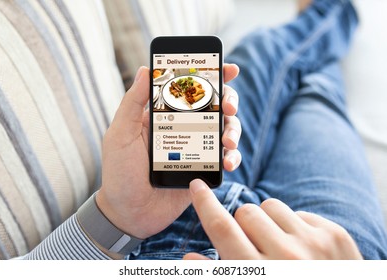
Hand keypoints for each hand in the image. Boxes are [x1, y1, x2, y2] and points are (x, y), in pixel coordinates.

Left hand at [96, 64, 240, 239]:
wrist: (129, 213)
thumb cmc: (120, 172)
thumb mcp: (121, 134)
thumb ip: (132, 103)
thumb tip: (146, 69)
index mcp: (164, 115)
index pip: (190, 89)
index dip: (212, 76)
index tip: (228, 68)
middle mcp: (184, 128)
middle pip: (215, 106)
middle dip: (229, 100)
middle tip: (229, 107)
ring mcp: (196, 149)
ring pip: (225, 130)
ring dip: (233, 130)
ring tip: (228, 141)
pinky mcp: (204, 170)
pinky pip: (225, 158)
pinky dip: (232, 157)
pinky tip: (228, 162)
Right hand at [184, 179, 362, 259]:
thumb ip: (217, 276)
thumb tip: (187, 257)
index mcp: (258, 274)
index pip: (222, 228)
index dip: (205, 203)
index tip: (197, 186)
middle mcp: (286, 257)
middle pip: (246, 212)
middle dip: (244, 225)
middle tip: (256, 248)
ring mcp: (314, 243)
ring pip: (271, 206)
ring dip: (269, 222)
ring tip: (280, 247)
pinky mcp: (335, 235)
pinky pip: (299, 212)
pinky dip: (294, 227)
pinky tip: (303, 250)